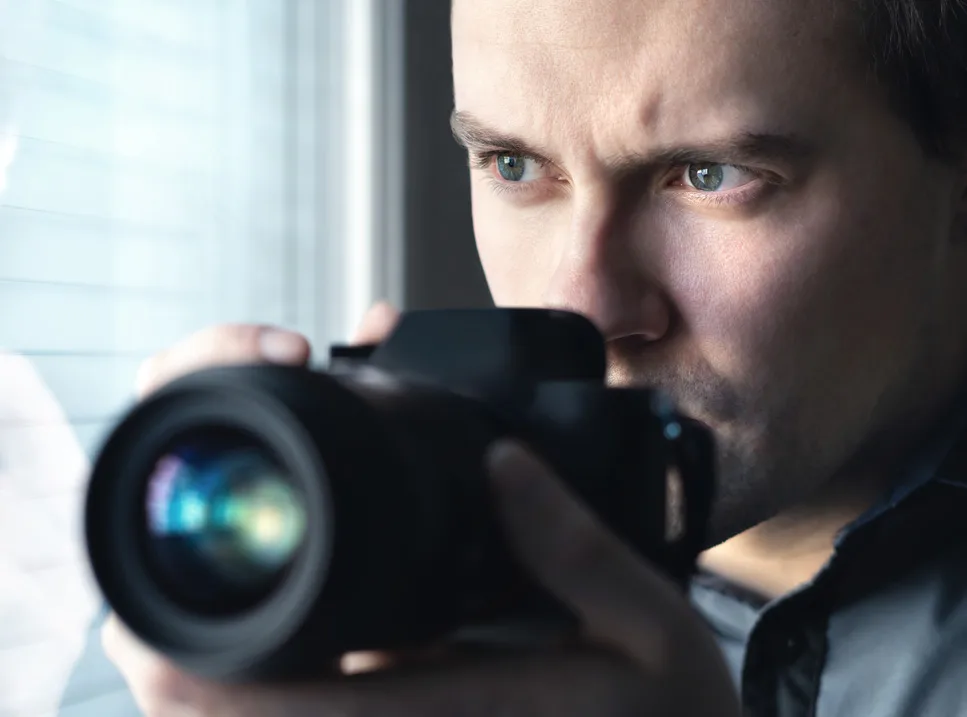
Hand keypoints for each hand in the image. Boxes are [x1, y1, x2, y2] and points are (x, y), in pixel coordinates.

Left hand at [102, 303, 740, 716]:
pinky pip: (348, 714)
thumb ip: (578, 550)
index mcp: (471, 713)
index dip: (230, 688)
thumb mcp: (654, 627)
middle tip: (145, 626)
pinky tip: (276, 652)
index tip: (160, 645)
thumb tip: (504, 465)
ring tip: (182, 635)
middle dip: (202, 689)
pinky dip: (296, 690)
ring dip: (236, 694)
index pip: (327, 711)